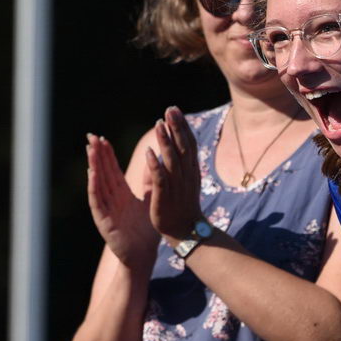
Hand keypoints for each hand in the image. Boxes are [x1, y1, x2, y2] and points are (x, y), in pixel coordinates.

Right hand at [86, 134, 157, 270]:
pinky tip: (92, 173)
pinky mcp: (103, 220)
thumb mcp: (151, 200)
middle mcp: (111, 199)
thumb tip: (156, 161)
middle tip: (91, 136)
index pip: (112, 170)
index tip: (102, 139)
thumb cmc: (147, 230)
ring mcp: (105, 209)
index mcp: (121, 194)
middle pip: (102, 173)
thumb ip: (151, 182)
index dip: (107, 155)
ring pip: (97, 183)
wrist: (144, 254)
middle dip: (97, 155)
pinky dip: (93, 187)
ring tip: (90, 149)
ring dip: (93, 165)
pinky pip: (97, 201)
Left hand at [144, 106, 203, 244]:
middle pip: (183, 147)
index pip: (189, 144)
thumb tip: (177, 144)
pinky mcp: (165, 197)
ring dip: (166, 141)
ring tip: (159, 124)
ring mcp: (177, 186)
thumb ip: (182, 163)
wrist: (186, 231)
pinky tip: (149, 152)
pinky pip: (160, 179)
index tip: (175, 110)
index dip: (182, 126)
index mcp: (191, 170)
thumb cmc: (183, 205)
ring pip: (172, 160)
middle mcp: (186, 175)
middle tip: (170, 109)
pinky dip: (155, 165)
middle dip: (176, 127)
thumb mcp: (186, 181)